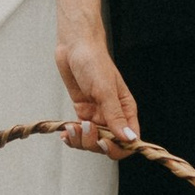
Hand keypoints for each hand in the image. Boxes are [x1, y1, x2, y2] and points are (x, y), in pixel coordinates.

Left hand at [56, 16, 139, 154]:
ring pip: (92, 141)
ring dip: (81, 140)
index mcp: (126, 110)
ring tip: (71, 128)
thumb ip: (116, 116)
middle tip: (85, 128)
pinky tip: (65, 134)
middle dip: (95, 143)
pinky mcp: (83, 112)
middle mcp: (113, 115)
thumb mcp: (105, 90)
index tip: (104, 143)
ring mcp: (97, 114)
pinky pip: (80, 132)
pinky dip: (72, 137)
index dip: (118, 147)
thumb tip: (129, 139)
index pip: (129, 140)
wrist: (75, 47)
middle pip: (109, 144)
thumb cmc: (94, 61)